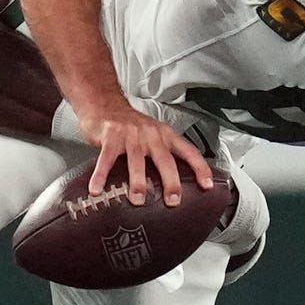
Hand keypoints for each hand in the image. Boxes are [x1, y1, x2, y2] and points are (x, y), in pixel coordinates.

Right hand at [79, 101, 213, 205]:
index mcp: (165, 135)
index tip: (207, 184)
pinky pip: (106, 160)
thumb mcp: (153, 134)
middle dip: (170, 182)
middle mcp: (150, 134)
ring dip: (138, 182)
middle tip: (172, 201)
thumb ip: (162, 155)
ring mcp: (130, 135)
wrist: (105, 104)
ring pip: (137, 161)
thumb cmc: (130, 125)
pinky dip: (101, 176)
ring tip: (137, 200)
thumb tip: (172, 185)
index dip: (200, 167)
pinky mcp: (110, 137)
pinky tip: (97, 189)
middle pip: (165, 159)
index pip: (188, 151)